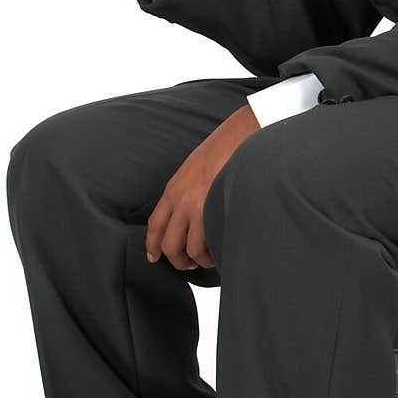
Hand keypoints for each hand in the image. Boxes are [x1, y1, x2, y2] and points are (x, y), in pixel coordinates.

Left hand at [145, 104, 261, 270]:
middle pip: (169, 245)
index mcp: (174, 188)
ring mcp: (199, 207)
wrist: (244, 133)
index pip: (155, 224)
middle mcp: (182, 200)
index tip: (153, 256)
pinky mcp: (217, 211)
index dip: (152, 245)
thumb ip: (188, 187)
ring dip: (200, 260)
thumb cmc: (226, 145)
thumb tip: (192, 208)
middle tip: (189, 264)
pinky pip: (210, 243)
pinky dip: (215, 253)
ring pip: (191, 250)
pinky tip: (222, 250)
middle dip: (178, 261)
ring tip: (210, 259)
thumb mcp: (196, 166)